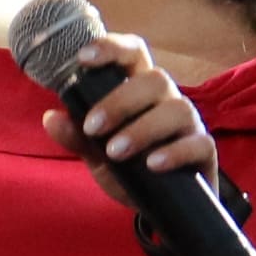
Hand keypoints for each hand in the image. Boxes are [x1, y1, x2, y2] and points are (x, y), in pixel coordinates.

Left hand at [38, 27, 217, 212]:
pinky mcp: (204, 152)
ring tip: (115, 153)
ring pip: (178, 109)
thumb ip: (77, 136)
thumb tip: (51, 118)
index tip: (84, 58)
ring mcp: (189, 125)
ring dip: (142, 129)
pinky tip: (152, 164)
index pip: (133, 53)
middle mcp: (166, 101)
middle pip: (155, 79)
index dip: (112, 48)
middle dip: (120, 102)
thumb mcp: (96, 155)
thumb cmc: (128, 169)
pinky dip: (174, 152)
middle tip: (93, 128)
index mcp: (139, 90)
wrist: (158, 207)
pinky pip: (199, 144)